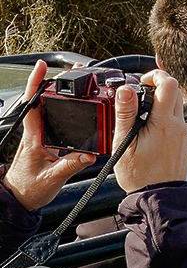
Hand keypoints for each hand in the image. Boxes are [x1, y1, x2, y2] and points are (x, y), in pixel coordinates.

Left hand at [1, 61, 95, 210]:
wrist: (17, 199)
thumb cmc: (28, 190)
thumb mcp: (52, 179)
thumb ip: (71, 165)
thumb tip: (89, 154)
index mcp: (34, 138)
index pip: (32, 105)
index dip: (36, 84)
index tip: (42, 68)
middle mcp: (34, 133)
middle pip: (40, 100)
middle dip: (51, 82)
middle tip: (69, 70)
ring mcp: (37, 136)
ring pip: (45, 108)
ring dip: (55, 93)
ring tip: (70, 81)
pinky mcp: (42, 140)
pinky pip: (49, 118)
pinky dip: (58, 107)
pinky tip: (70, 105)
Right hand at [113, 70, 186, 192]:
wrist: (159, 197)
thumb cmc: (140, 175)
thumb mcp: (124, 144)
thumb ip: (125, 115)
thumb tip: (125, 90)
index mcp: (164, 123)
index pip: (169, 85)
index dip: (156, 76)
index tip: (143, 81)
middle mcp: (179, 126)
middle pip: (175, 92)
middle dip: (158, 88)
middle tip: (139, 97)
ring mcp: (184, 134)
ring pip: (176, 108)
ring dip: (160, 106)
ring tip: (141, 119)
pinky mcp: (185, 142)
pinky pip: (177, 123)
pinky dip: (164, 121)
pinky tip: (149, 133)